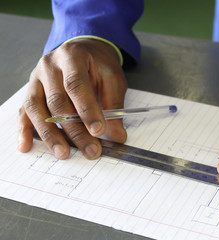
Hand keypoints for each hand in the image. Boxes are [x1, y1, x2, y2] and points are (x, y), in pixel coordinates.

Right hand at [17, 39, 126, 158]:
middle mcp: (49, 66)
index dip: (87, 110)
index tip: (98, 131)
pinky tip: (26, 145)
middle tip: (90, 150)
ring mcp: (36, 79)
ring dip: (50, 134)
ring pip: (36, 108)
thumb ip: (114, 105)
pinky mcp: (31, 91)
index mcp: (72, 56)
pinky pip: (24, 112)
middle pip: (57, 101)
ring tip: (63, 153)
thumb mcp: (112, 78)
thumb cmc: (98, 64)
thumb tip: (118, 136)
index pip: (76, 85)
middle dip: (74, 130)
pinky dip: (25, 130)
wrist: (84, 51)